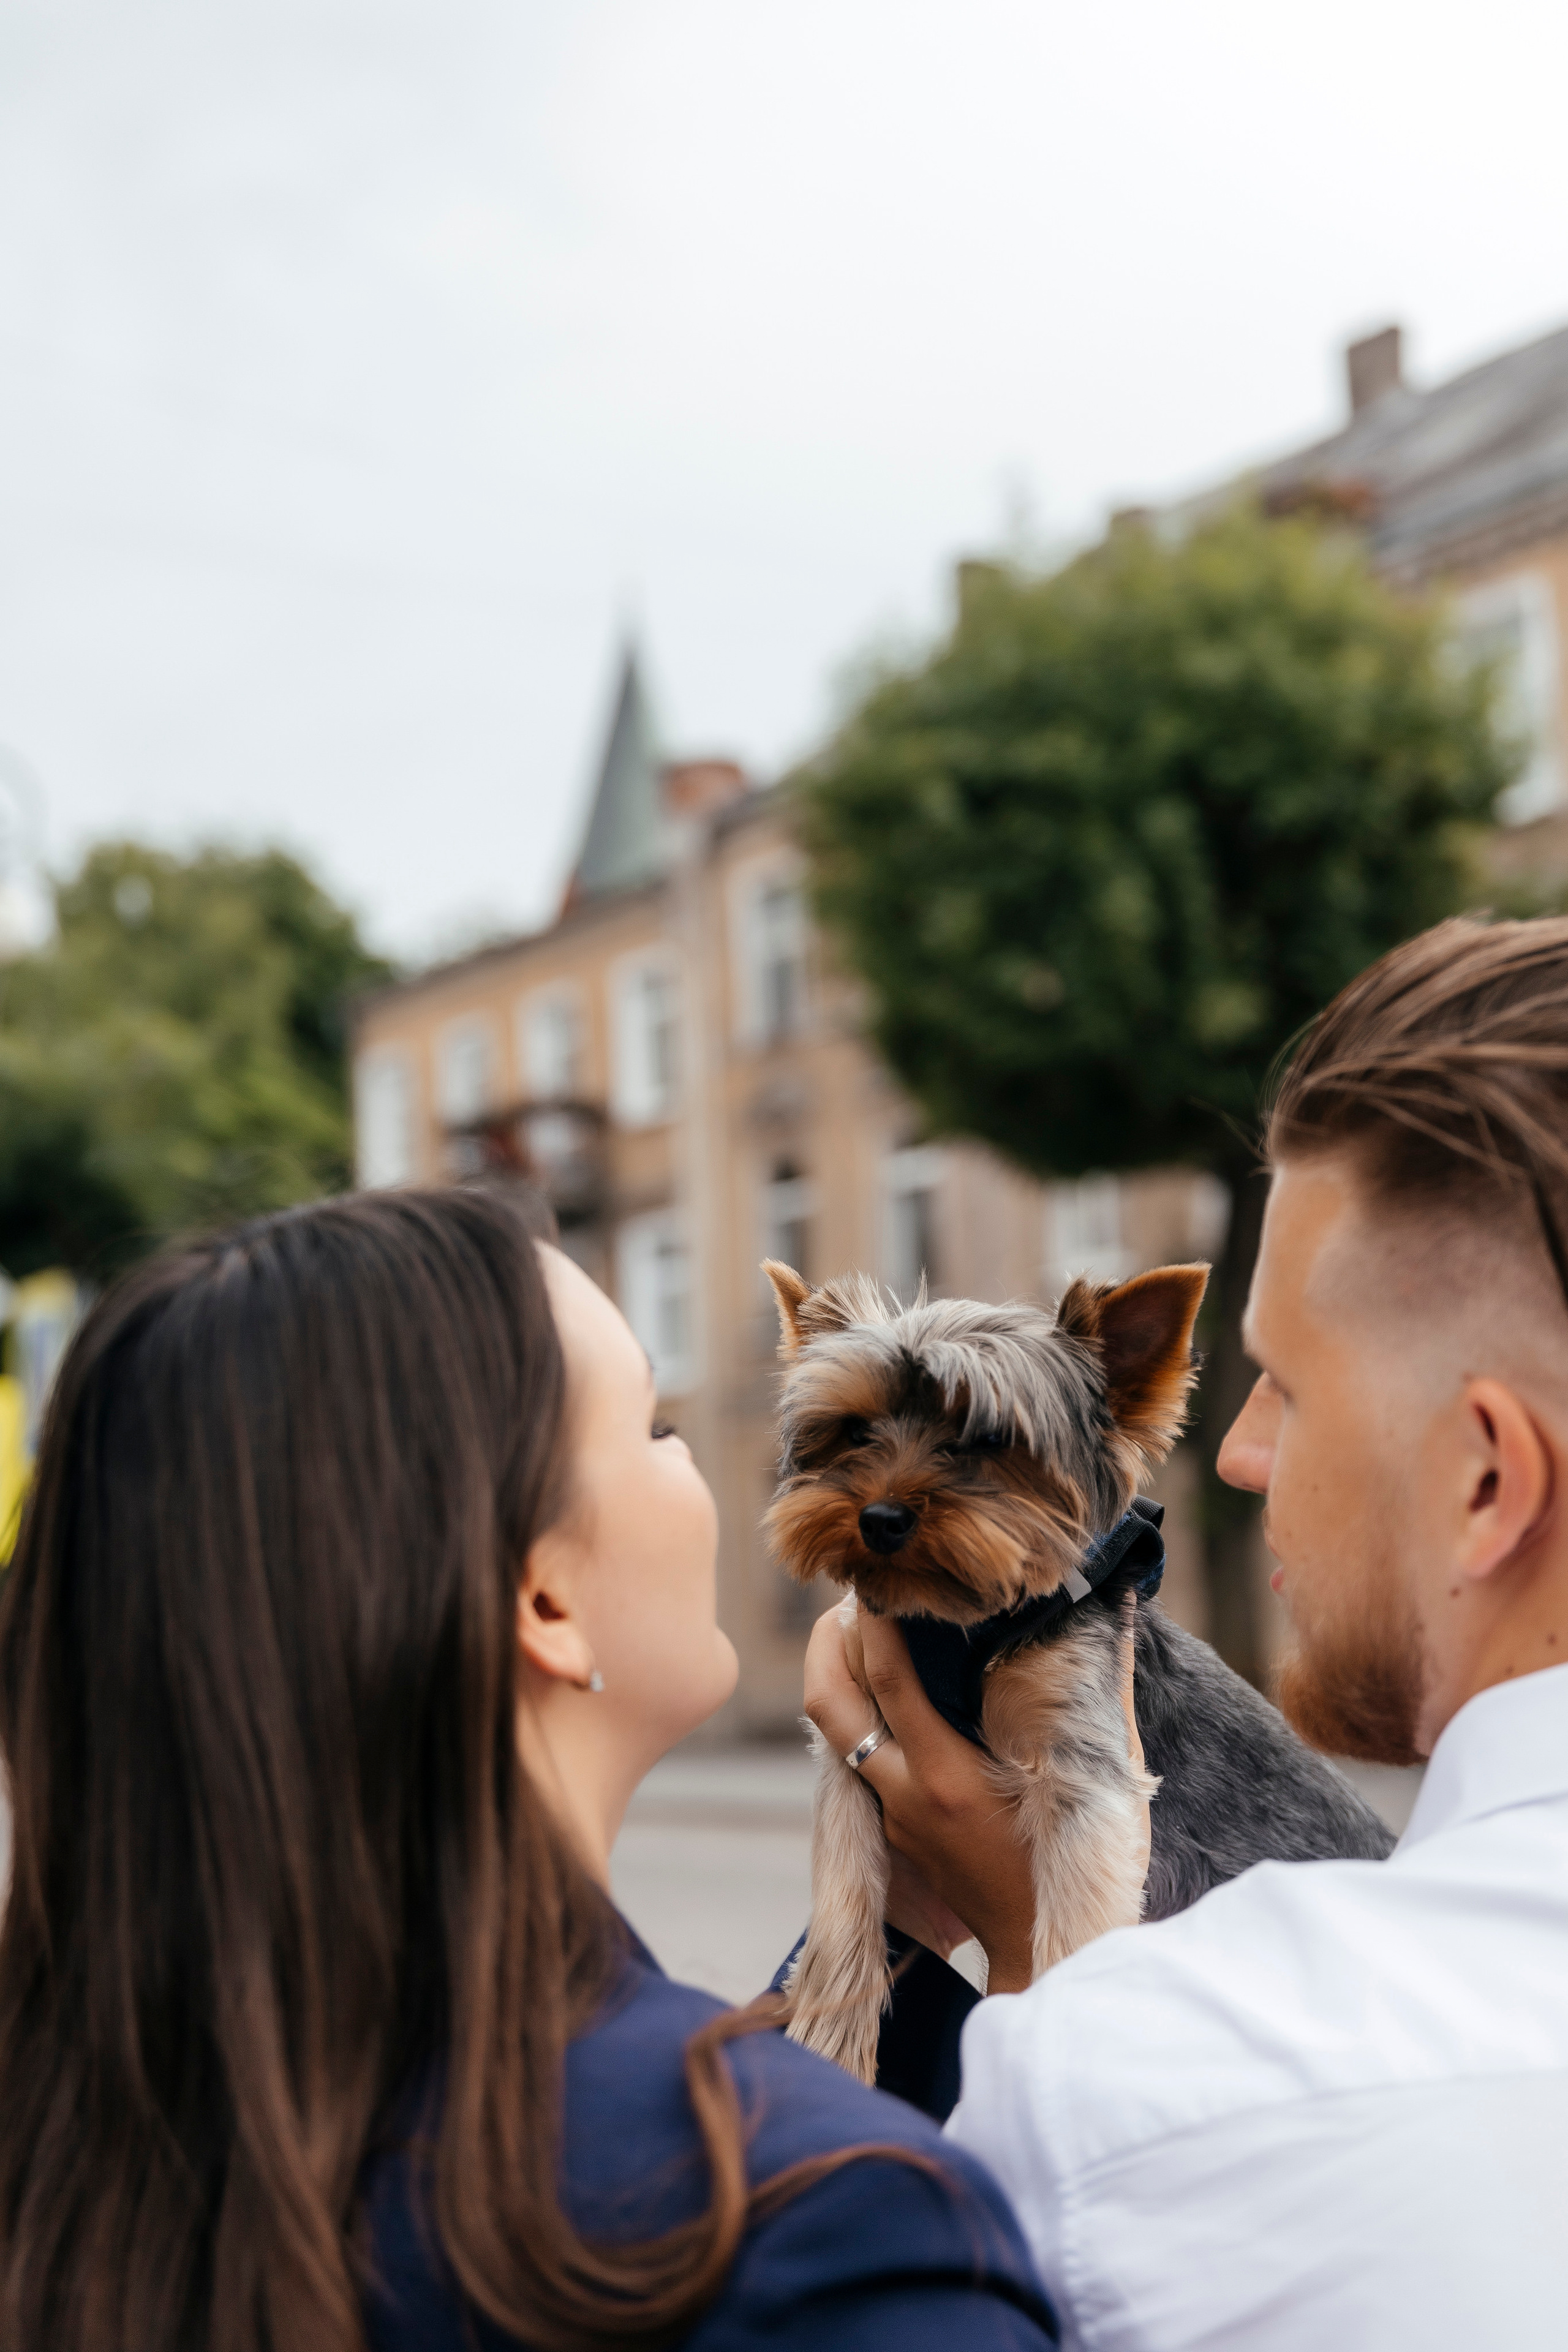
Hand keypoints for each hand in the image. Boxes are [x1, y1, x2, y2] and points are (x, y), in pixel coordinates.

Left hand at [804, 1596, 1149, 1996]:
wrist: (1035, 1950)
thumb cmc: (1066, 1865)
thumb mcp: (1076, 1786)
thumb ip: (1092, 1707)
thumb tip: (1112, 1625)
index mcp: (946, 1777)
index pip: (890, 1683)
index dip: (875, 1626)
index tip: (875, 1584)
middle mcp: (905, 1794)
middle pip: (829, 1705)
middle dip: (823, 1645)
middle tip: (842, 1601)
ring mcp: (892, 1815)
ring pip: (839, 1734)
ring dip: (838, 1678)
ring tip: (858, 1631)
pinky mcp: (893, 1831)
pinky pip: (864, 1760)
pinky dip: (865, 1717)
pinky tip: (888, 1692)